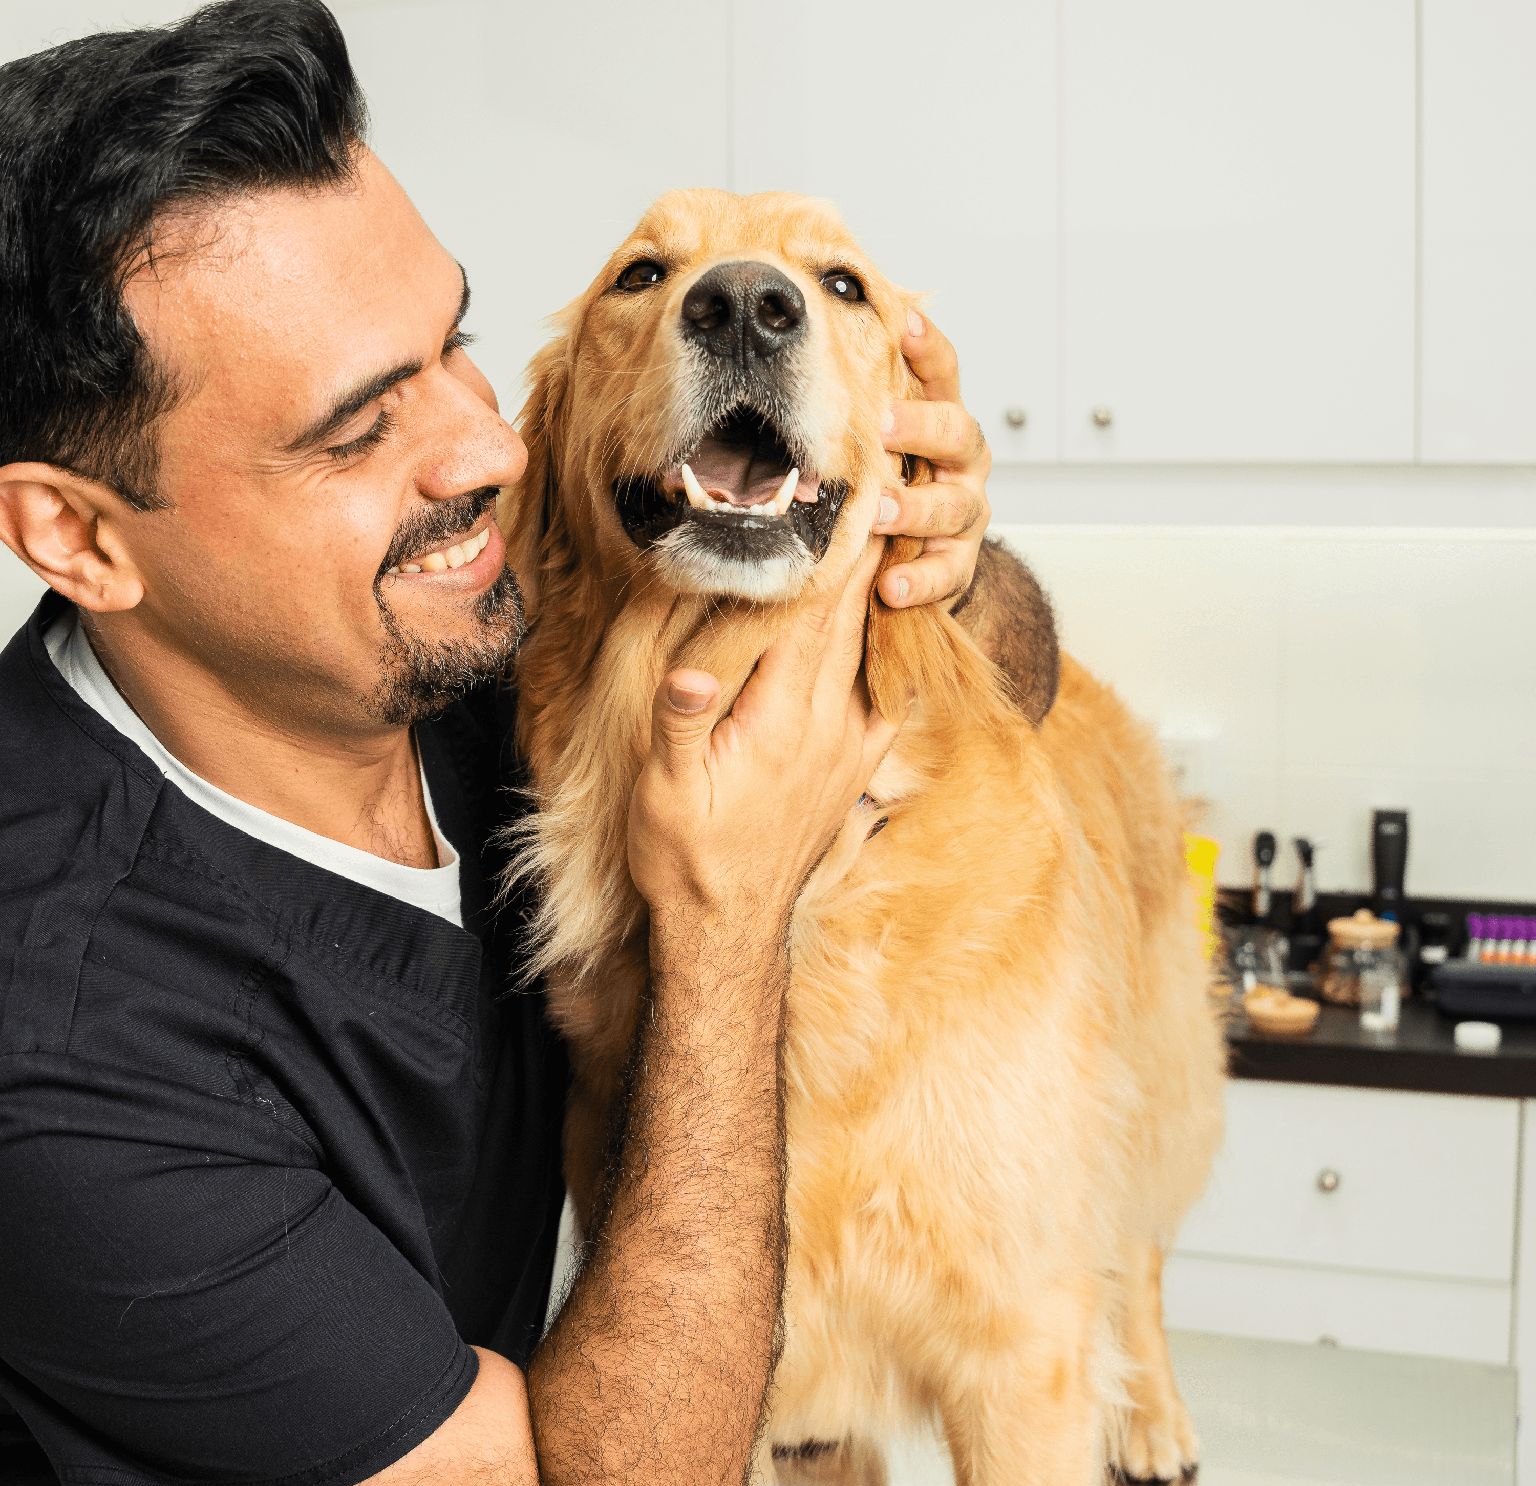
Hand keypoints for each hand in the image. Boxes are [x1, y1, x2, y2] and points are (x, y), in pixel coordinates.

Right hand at [627, 487, 903, 942]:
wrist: (727, 929)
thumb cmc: (686, 859)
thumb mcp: (665, 793)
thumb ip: (682, 726)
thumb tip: (690, 676)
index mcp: (782, 721)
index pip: (814, 615)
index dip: (833, 550)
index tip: (849, 490)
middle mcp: (829, 726)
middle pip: (853, 618)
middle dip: (863, 550)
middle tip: (879, 483)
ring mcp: (849, 745)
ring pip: (872, 648)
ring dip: (877, 589)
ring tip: (887, 529)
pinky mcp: (854, 766)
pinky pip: (884, 691)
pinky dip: (888, 645)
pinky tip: (893, 619)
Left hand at [878, 310, 991, 611]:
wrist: (920, 560)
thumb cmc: (892, 484)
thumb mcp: (878, 443)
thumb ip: (859, 407)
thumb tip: (804, 347)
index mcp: (942, 421)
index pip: (943, 374)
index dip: (929, 346)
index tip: (905, 321)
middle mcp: (962, 462)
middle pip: (957, 432)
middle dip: (921, 426)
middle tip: (883, 425)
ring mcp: (964, 513)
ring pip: (951, 505)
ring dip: (912, 507)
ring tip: (877, 513)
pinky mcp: (958, 565)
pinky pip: (945, 572)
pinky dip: (917, 579)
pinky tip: (889, 585)